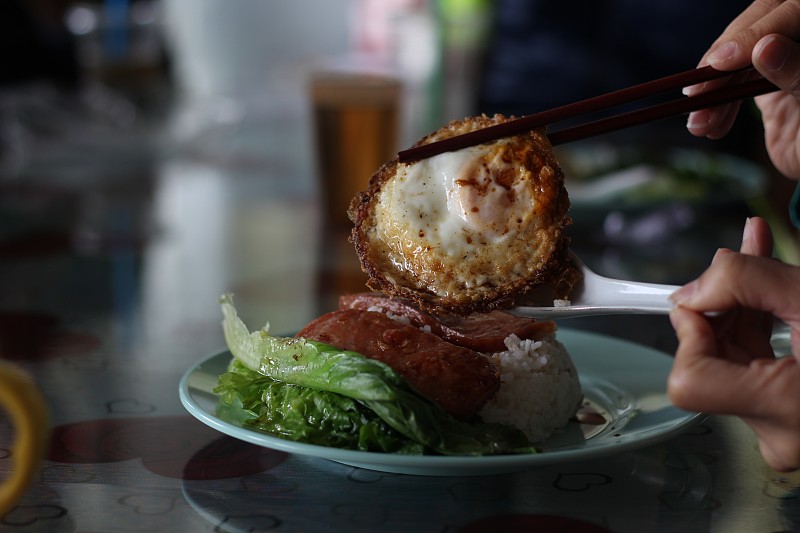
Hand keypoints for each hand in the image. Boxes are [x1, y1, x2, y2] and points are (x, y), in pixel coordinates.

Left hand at [668, 217, 799, 470]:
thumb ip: (745, 282)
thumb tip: (691, 290)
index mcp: (789, 408)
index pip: (690, 380)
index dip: (689, 332)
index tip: (703, 296)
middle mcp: (780, 433)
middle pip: (706, 364)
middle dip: (718, 305)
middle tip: (739, 256)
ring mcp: (781, 429)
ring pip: (726, 362)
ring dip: (737, 306)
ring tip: (756, 253)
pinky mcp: (784, 416)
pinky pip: (750, 365)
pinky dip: (754, 324)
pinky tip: (765, 288)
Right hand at [684, 0, 799, 178]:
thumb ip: (797, 70)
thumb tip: (765, 47)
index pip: (786, 14)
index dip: (749, 35)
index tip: (720, 62)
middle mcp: (797, 40)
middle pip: (752, 34)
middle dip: (719, 67)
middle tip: (696, 93)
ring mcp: (783, 59)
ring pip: (736, 63)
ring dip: (711, 93)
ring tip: (699, 125)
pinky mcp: (767, 81)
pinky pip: (733, 85)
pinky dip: (717, 107)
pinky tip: (709, 127)